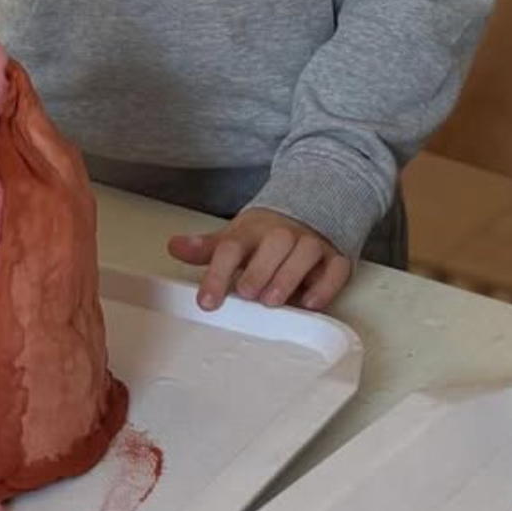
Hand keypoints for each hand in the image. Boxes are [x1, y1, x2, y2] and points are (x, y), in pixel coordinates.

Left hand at [167, 207, 350, 313]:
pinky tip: (310, 302)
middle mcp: (284, 234)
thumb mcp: (235, 237)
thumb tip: (175, 247)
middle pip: (274, 243)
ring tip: (272, 299)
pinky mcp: (335, 258)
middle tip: (247, 293)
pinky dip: (326, 286)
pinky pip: (336, 269)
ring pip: (305, 253)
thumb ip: (207, 248)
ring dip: (288, 276)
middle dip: (259, 270)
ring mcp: (312, 244)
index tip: (207, 302)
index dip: (218, 274)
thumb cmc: (266, 234)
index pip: (232, 247)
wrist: (311, 208)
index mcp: (253, 230)